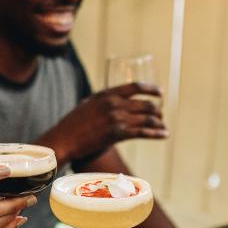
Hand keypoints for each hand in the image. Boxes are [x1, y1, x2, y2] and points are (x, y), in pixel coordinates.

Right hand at [42, 83, 166, 161]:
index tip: (160, 92)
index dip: (151, 89)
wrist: (64, 140)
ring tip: (164, 127)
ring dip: (158, 123)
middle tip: (161, 115)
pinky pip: (143, 132)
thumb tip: (113, 101)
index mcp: (106, 94)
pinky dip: (156, 134)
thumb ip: (102, 101)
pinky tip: (164, 135)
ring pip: (146, 118)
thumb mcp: (87, 105)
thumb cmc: (72, 125)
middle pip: (144, 104)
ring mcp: (116, 119)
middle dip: (156, 110)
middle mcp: (113, 104)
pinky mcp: (118, 134)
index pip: (135, 87)